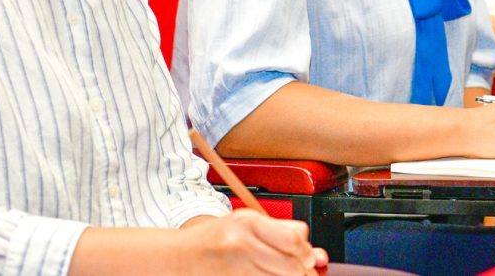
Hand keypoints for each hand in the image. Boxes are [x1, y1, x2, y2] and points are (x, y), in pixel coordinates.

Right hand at [179, 210, 325, 275]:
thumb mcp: (245, 224)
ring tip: (276, 273)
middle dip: (302, 274)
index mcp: (247, 223)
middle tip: (302, 274)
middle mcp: (241, 244)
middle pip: (292, 267)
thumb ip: (282, 234)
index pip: (294, 241)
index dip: (307, 254)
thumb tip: (318, 255)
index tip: (309, 260)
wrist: (176, 257)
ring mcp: (234, 268)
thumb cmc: (213, 240)